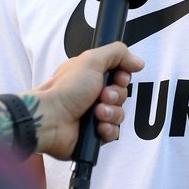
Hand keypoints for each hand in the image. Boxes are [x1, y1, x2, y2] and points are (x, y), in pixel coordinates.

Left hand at [31, 43, 143, 158]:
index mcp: (91, 75)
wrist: (51, 120)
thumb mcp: (92, 60)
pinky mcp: (94, 134)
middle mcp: (92, 94)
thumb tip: (137, 61)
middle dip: (116, 95)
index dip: (123, 77)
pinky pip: (114, 133)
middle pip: (122, 94)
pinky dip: (108, 129)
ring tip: (97, 113)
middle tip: (102, 96)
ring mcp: (93, 115)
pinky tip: (97, 126)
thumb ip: (117, 53)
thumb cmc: (65, 90)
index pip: (119, 74)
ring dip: (111, 113)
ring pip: (120, 114)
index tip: (118, 78)